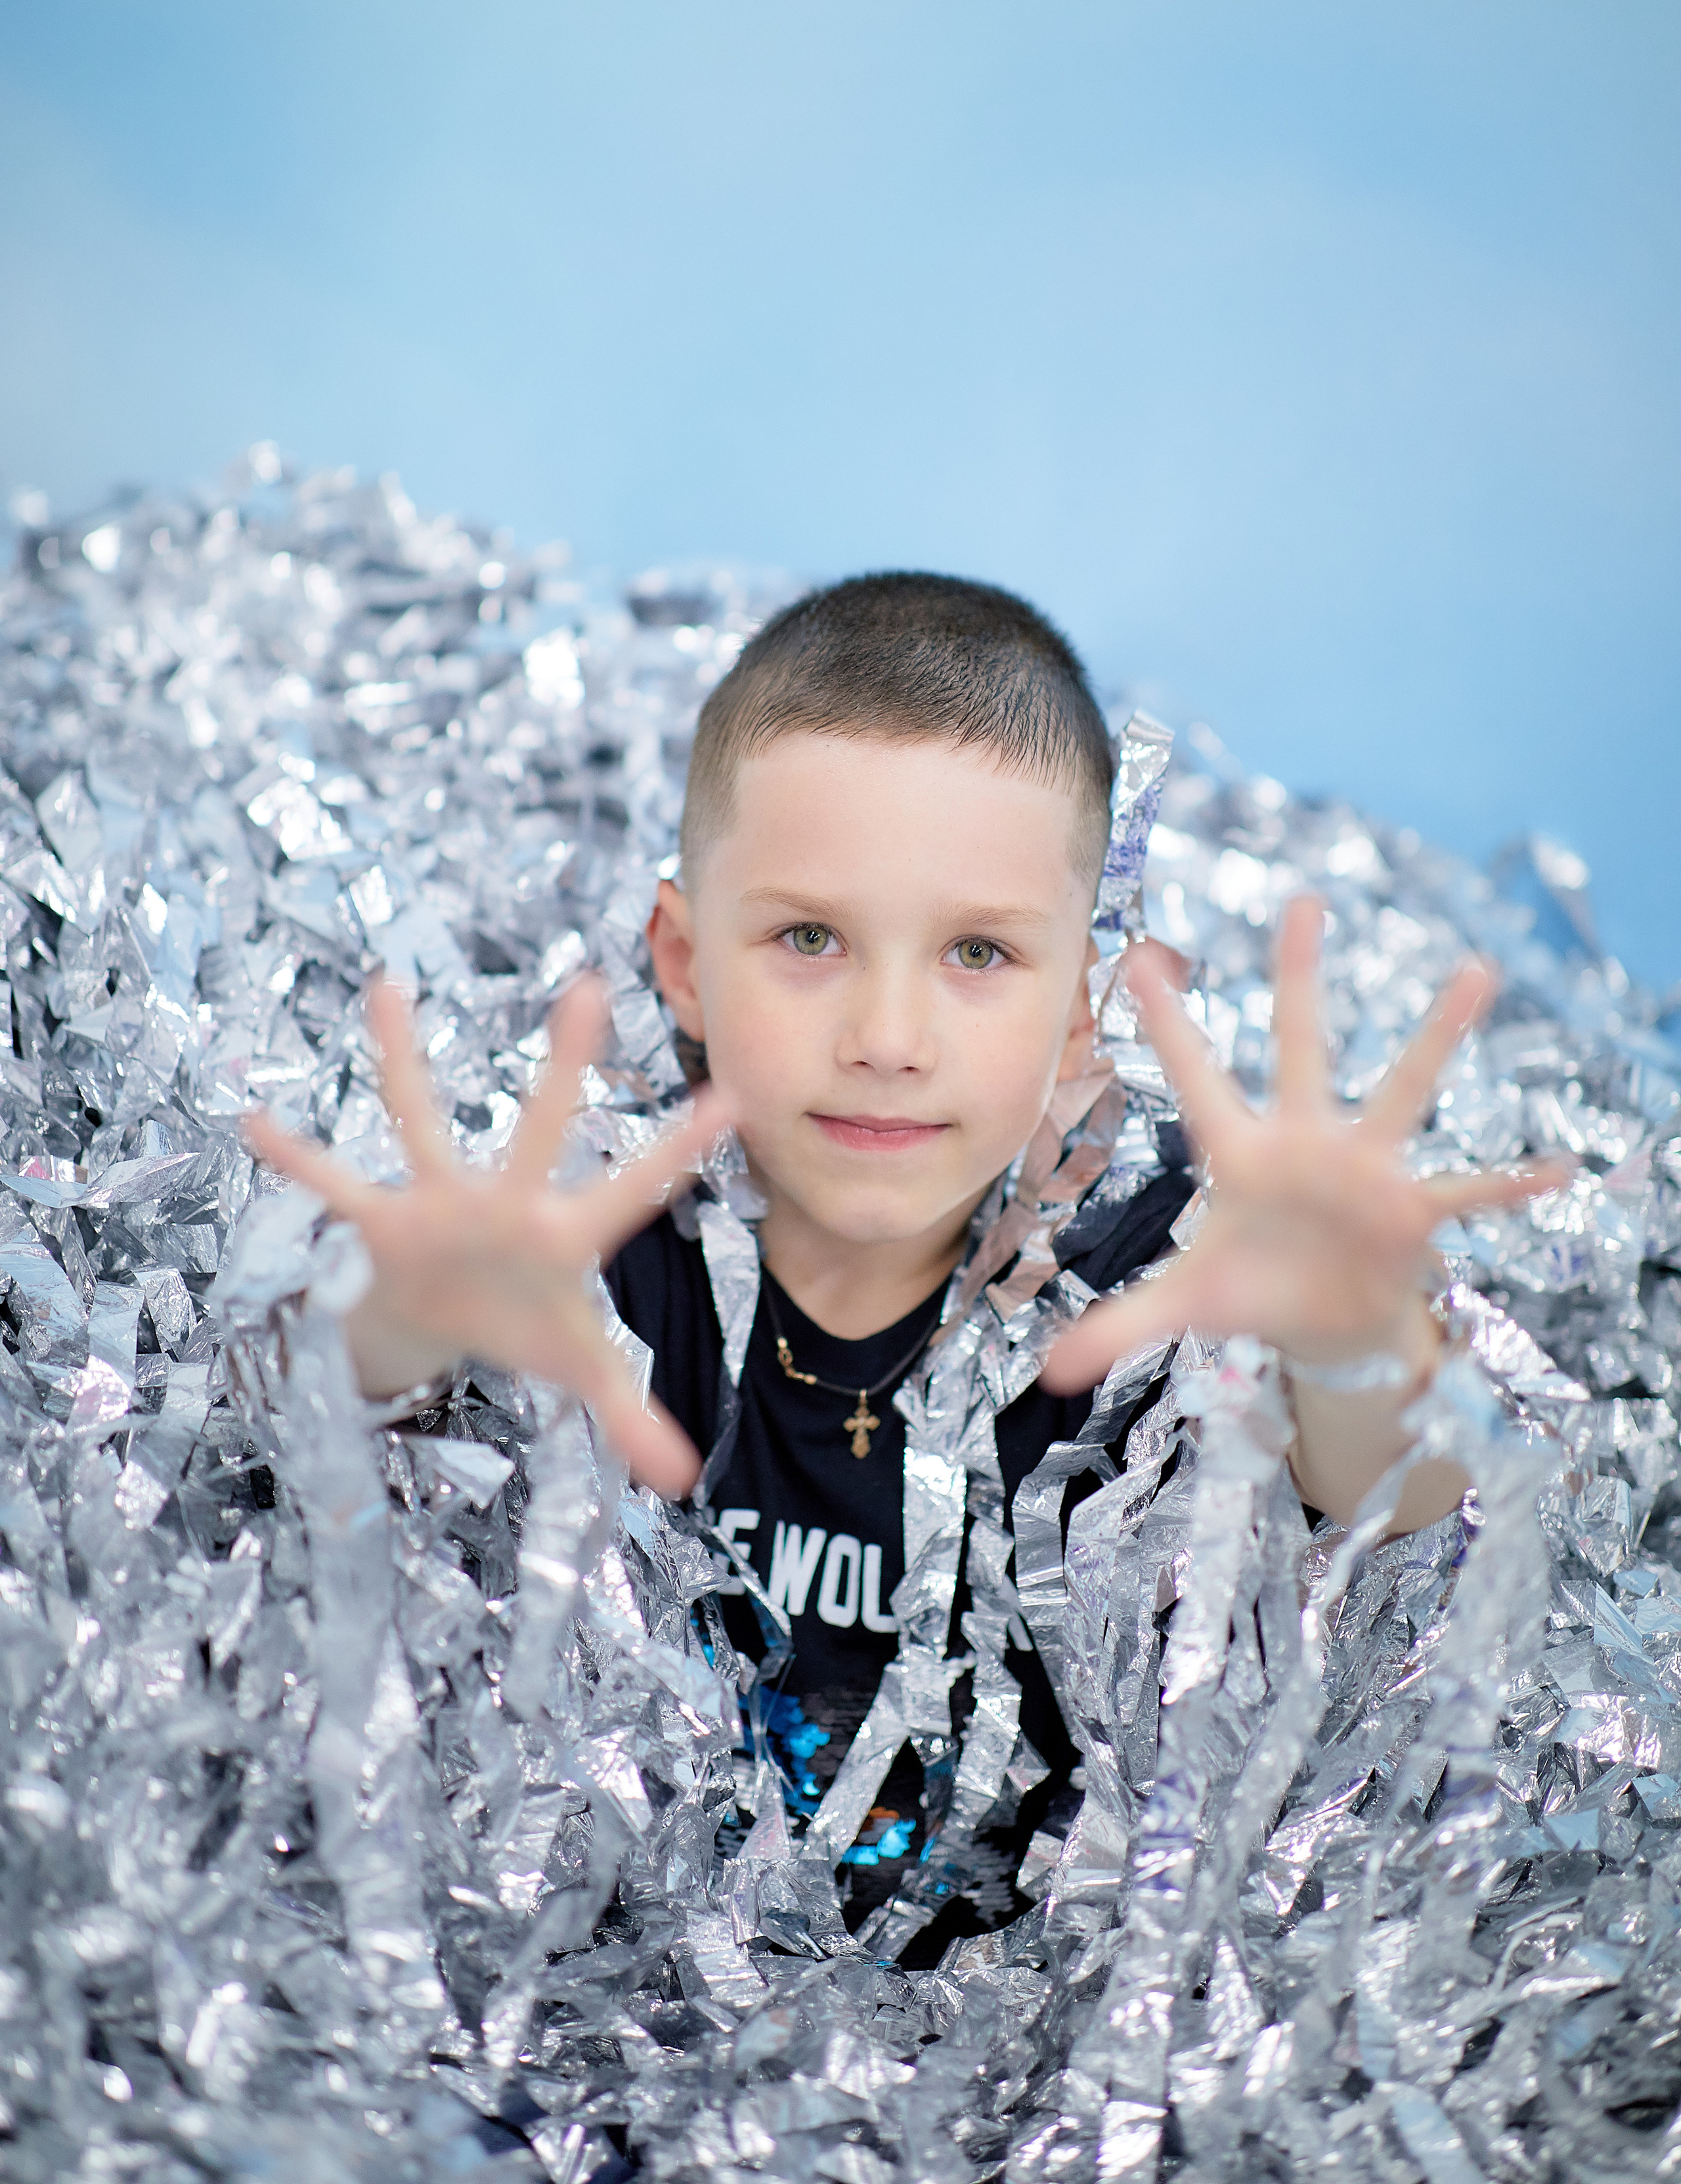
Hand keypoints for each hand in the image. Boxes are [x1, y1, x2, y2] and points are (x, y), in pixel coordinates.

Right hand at [243, 975, 724, 1498]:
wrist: (446, 1316)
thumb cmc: (524, 1324)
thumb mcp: (577, 1371)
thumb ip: (630, 1419)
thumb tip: (683, 1481)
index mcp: (566, 1234)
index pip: (637, 1189)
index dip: (679, 1153)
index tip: (730, 1100)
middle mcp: (507, 1200)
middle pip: (542, 1125)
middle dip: (566, 1064)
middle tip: (591, 984)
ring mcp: (442, 1200)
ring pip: (421, 1119)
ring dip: (403, 1058)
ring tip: (387, 988)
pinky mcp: (382, 1220)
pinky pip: (332, 1185)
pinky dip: (295, 1160)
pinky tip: (252, 1122)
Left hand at [1043, 895, 1570, 1395]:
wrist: (1320, 1324)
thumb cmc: (1250, 1293)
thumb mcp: (1183, 1308)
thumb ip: (1119, 1327)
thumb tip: (1047, 1375)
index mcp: (1241, 1153)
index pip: (1194, 1076)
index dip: (1165, 1022)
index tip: (1134, 953)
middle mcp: (1306, 1143)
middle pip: (1299, 1048)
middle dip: (1298, 979)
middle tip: (1301, 900)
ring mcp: (1365, 1170)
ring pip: (1402, 1090)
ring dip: (1436, 1037)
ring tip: (1475, 971)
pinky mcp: (1412, 1214)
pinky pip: (1468, 1192)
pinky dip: (1510, 1184)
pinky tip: (1558, 1170)